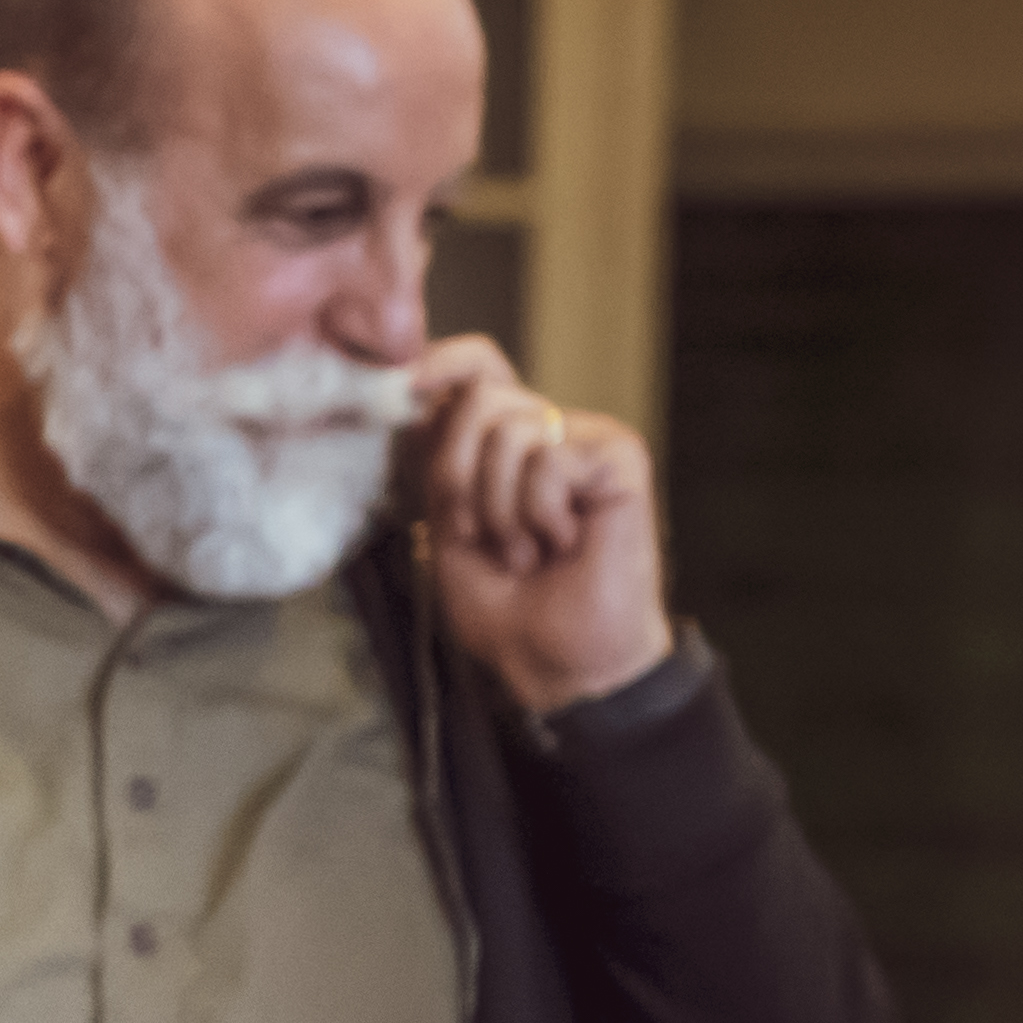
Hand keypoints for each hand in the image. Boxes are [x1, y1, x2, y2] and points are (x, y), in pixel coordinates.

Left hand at [407, 336, 671, 715]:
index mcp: (503, 444)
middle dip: (458, 476)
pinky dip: (540, 514)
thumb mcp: (446, 527)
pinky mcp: (620, 456)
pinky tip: (566, 543)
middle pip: (481, 397)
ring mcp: (587, 439)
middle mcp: (548, 431)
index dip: (440, 362)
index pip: (478, 368)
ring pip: (509, 432)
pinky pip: (550, 460)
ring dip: (500, 510)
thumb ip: (435, 463)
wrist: (560, 660)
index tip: (402, 384)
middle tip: (483, 535)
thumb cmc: (507, 606)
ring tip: (529, 549)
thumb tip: (409, 393)